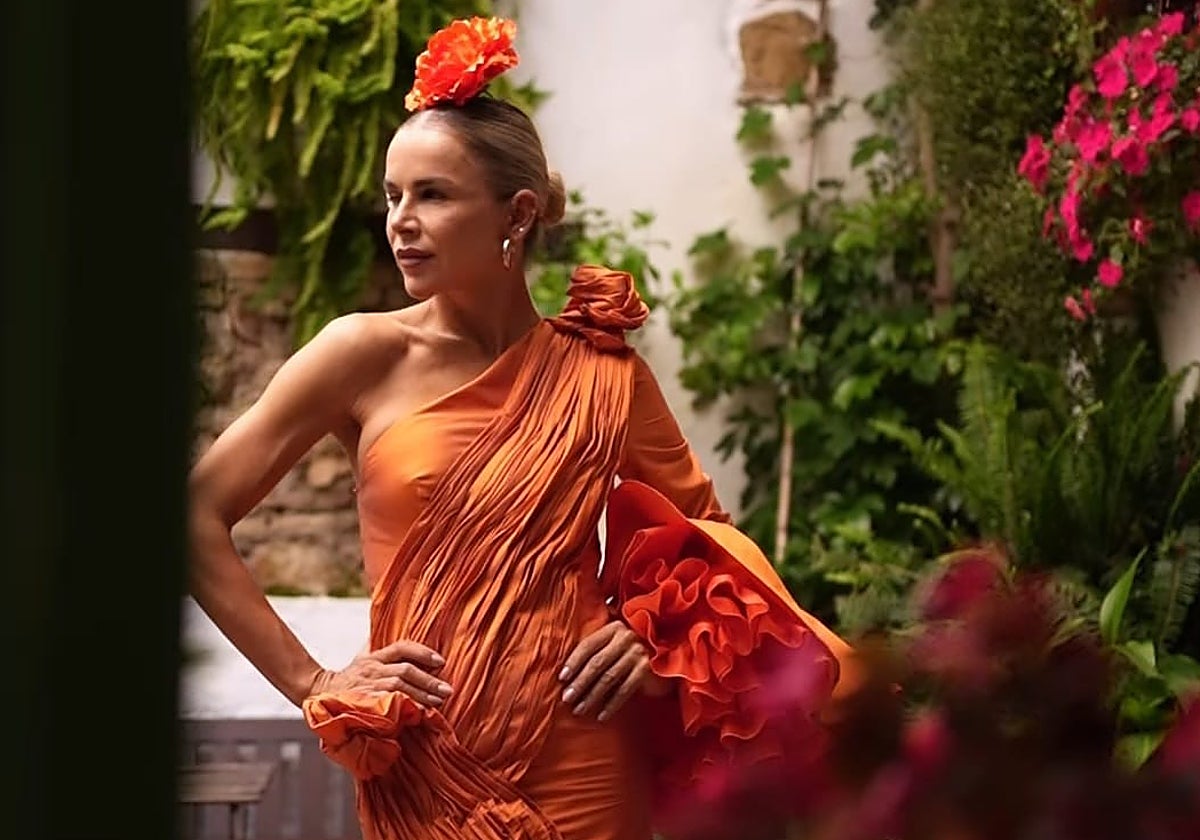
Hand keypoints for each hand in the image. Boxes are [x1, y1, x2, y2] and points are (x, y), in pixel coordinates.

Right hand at [309, 639, 452, 707]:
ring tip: (438, 703)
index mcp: (374, 657)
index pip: (402, 647)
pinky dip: (403, 709)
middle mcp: (372, 669)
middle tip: (447, 690)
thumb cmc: (347, 677)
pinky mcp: (363, 703)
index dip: (423, 652)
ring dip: (420, 696)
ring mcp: (367, 687)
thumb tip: (385, 629)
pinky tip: (417, 714)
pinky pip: (386, 705)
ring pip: (398, 688)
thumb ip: (375, 645)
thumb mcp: (361, 657)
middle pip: (404, 671)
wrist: (319, 694)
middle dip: (428, 681)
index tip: (441, 661)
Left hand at [558, 620, 669, 722]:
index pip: (588, 644)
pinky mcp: (647, 670)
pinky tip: (601, 715)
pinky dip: (611, 704)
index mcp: (614, 628)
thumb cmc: (636, 651)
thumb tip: (570, 674)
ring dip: (592, 696)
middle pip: (596, 662)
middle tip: (566, 698)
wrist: (672, 655)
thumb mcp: (618, 643)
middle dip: (579, 682)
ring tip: (579, 709)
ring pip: (608, 678)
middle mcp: (626, 638)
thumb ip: (600, 649)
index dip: (573, 661)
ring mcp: (638, 653)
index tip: (562, 678)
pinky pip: (624, 690)